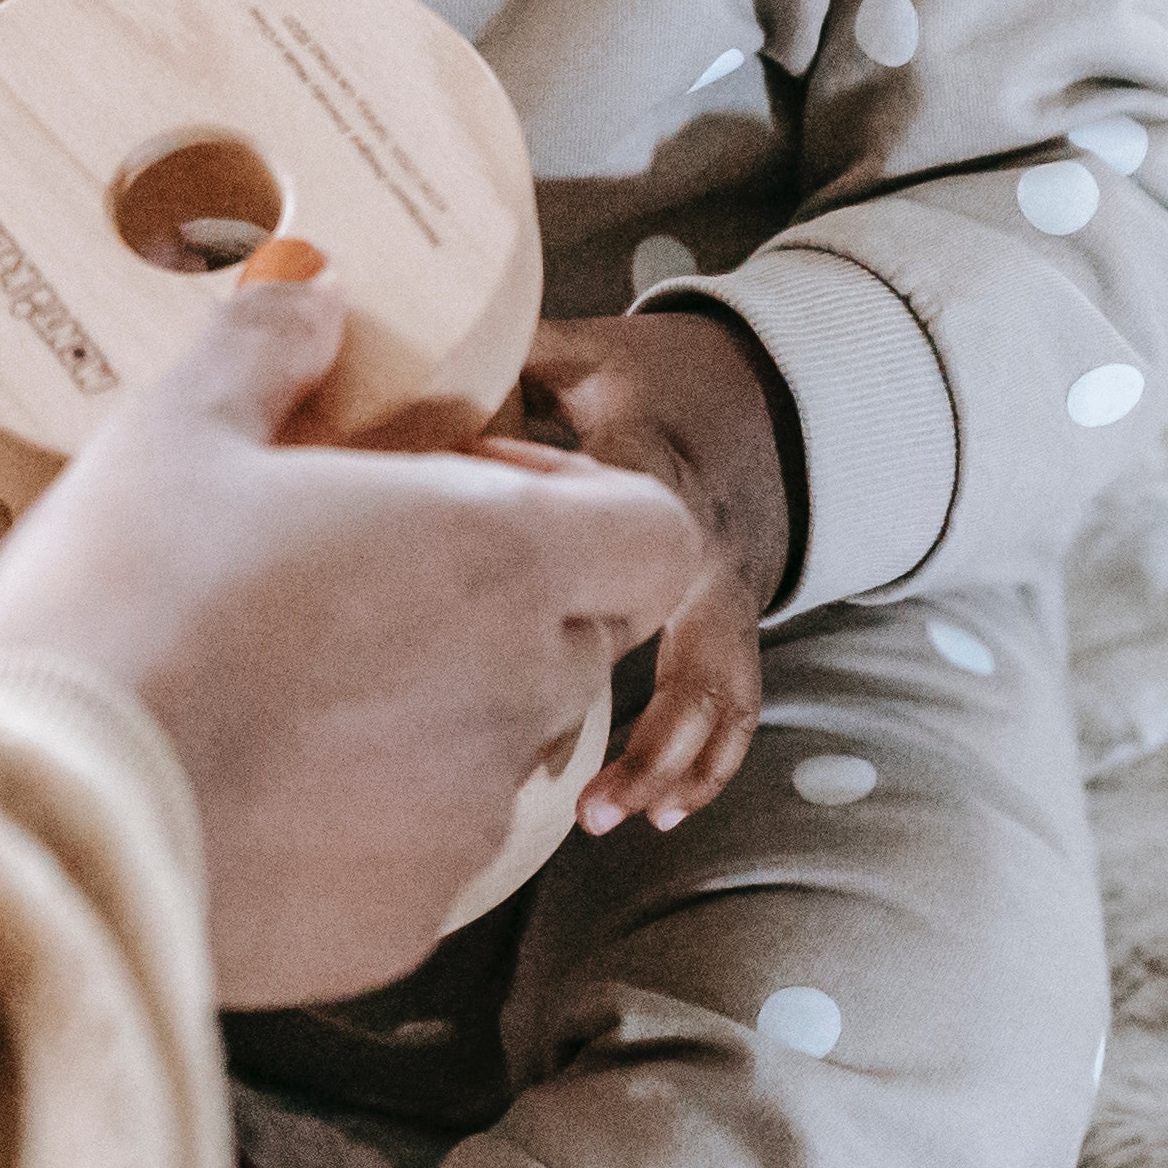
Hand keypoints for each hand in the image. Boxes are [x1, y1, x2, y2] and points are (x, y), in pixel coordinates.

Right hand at [0, 270, 702, 1007]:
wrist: (56, 818)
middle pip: (569, 640)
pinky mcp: (405, 927)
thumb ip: (269, 345)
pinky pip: (416, 858)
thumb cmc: (126, 605)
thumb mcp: (178, 429)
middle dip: (487, 607)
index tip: (466, 490)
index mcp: (498, 559)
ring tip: (277, 691)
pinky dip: (360, 826)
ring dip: (421, 717)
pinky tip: (249, 790)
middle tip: (350, 578)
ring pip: (489, 755)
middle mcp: (517, 696)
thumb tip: (311, 295)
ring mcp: (467, 824)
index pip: (653, 534)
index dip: (581, 503)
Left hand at [521, 310, 790, 834]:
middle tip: (577, 792)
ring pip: (719, 690)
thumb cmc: (653, 383)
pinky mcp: (727, 632)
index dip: (565, 552)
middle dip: (649, 725)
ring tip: (609, 814)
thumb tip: (407, 354)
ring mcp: (728, 600)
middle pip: (693, 644)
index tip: (495, 577)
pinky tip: (659, 813)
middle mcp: (707, 551)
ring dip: (672, 758)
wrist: (760, 401)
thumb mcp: (590, 356)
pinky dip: (702, 762)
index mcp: (662, 477)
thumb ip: (514, 356)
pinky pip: (734, 706)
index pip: (624, 526)